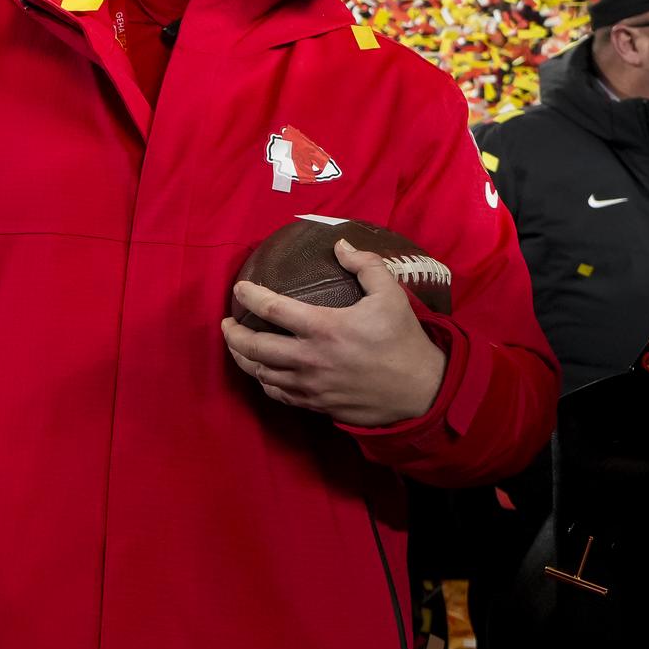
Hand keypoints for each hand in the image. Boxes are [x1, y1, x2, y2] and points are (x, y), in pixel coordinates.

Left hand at [221, 239, 448, 426]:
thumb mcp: (391, 295)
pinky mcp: (315, 404)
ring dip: (243, 358)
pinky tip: (262, 372)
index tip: (239, 289)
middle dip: (233, 334)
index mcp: (324, 328)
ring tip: (238, 345)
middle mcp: (310, 358)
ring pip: (260, 373)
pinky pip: (277, 394)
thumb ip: (365, 265)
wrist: (421, 390)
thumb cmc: (404, 340)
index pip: (272, 309)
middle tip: (227, 323)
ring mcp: (310, 385)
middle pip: (254, 347)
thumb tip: (339, 244)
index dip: (249, 296)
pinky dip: (263, 381)